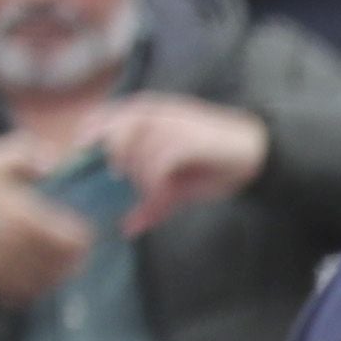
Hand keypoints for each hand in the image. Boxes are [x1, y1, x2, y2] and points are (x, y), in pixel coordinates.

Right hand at [0, 147, 93, 308]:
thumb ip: (25, 156)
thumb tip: (51, 161)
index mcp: (25, 221)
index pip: (76, 241)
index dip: (83, 237)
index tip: (82, 229)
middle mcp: (18, 250)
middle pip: (66, 266)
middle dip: (74, 258)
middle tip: (73, 248)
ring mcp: (3, 269)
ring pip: (47, 284)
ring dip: (56, 274)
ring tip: (56, 262)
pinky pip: (22, 294)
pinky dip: (33, 287)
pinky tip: (31, 274)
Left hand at [88, 97, 265, 231]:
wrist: (258, 154)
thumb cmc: (216, 165)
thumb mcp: (177, 186)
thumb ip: (152, 201)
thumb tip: (127, 228)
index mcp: (146, 113)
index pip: (102, 116)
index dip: (88, 136)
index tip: (82, 158)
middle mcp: (154, 112)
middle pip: (111, 130)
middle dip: (114, 159)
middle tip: (121, 178)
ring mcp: (171, 123)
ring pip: (133, 149)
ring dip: (139, 176)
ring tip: (156, 190)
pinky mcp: (187, 138)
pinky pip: (156, 162)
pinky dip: (156, 182)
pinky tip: (165, 192)